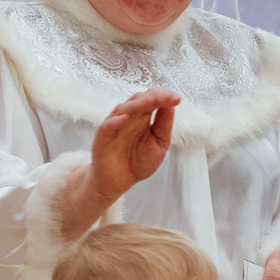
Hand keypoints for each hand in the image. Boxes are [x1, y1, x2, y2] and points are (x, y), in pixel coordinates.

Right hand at [64, 91, 179, 238]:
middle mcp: (128, 118)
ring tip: (150, 101)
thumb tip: (171, 104)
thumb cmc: (138, 162)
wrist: (119, 182)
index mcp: (142, 118)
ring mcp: (114, 126)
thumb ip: (163, 125)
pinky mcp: (103, 138)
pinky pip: (107, 127)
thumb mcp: (159, 143)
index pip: (151, 101)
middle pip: (138, 101)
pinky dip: (115, 122)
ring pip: (123, 110)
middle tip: (166, 97)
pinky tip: (125, 119)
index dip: (163, 97)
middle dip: (153, 97)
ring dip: (136, 105)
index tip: (176, 98)